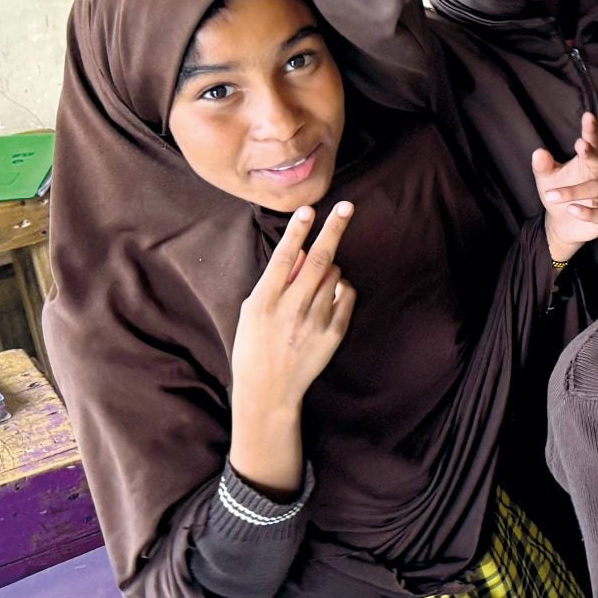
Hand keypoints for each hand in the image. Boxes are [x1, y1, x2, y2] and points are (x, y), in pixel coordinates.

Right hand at [230, 203, 357, 417]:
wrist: (269, 389)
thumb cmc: (254, 345)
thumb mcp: (251, 311)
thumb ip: (275, 281)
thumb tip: (302, 251)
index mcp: (264, 301)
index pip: (284, 257)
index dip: (297, 231)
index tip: (308, 209)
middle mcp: (291, 309)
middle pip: (318, 259)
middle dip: (333, 229)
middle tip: (347, 207)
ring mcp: (315, 321)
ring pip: (334, 275)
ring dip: (329, 269)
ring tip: (313, 287)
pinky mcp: (333, 333)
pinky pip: (346, 296)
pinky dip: (341, 288)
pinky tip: (328, 297)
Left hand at [534, 112, 597, 261]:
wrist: (564, 225)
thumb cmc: (561, 194)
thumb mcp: (547, 178)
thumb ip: (543, 166)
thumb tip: (538, 152)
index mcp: (592, 162)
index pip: (595, 144)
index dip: (592, 131)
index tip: (588, 117)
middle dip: (592, 154)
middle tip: (581, 145)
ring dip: (573, 192)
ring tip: (551, 195)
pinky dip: (586, 212)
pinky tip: (572, 210)